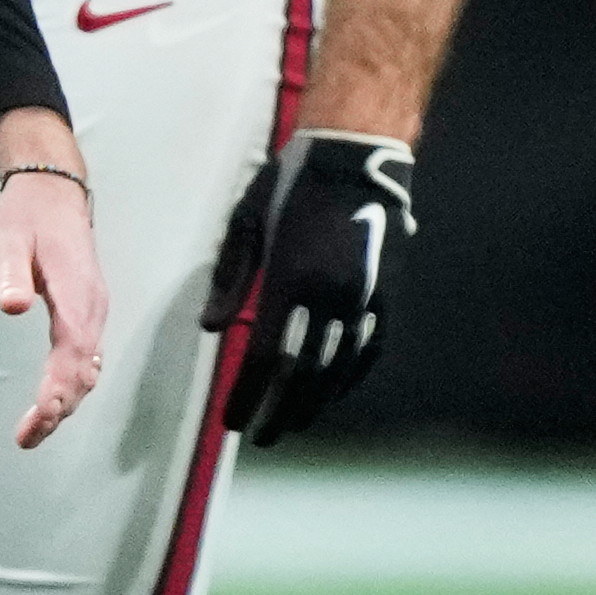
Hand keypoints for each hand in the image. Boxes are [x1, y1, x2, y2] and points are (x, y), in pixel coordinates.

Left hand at [0, 116, 106, 448]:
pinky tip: (55, 402)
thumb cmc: (26, 215)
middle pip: (84, 369)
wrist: (53, 191)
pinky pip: (86, 357)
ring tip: (35, 431)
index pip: (73, 351)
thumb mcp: (8, 236)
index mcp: (75, 292)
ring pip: (88, 368)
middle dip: (60, 407)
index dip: (59, 387)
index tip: (40, 415)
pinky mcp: (87, 312)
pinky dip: (72, 385)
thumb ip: (11, 272)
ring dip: (66, 401)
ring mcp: (94, 310)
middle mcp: (92, 307)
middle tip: (28, 437)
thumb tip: (12, 306)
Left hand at [200, 129, 415, 443]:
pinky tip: (331, 395)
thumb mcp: (248, 220)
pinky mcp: (384, 295)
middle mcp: (329, 296)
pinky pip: (367, 350)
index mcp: (290, 277)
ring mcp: (362, 298)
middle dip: (278, 410)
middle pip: (301, 373)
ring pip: (337, 369)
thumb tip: (211, 328)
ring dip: (312, 403)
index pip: (264, 355)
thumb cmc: (290, 184)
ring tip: (292, 424)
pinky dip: (348, 379)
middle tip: (260, 437)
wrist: (355, 158)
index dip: (248, 394)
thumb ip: (231, 277)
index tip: (233, 421)